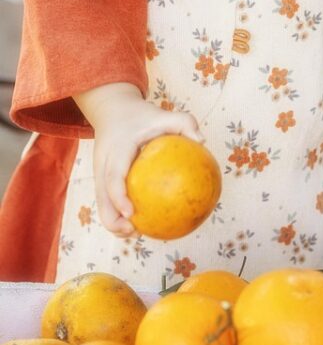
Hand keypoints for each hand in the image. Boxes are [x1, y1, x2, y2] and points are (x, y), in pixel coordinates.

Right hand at [74, 83, 203, 238]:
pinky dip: (120, 213)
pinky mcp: (101, 180)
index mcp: (116, 150)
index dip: (118, 196)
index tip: (131, 213)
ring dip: (115, 222)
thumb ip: (184, 122)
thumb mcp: (163, 114)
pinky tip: (142, 221)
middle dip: (112, 219)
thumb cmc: (143, 116)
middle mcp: (102, 164)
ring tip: (137, 232)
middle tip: (133, 230)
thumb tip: (203, 141)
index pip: (113, 176)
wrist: (113, 111)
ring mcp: (99, 174)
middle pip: (102, 198)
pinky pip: (109, 200)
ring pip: (102, 204)